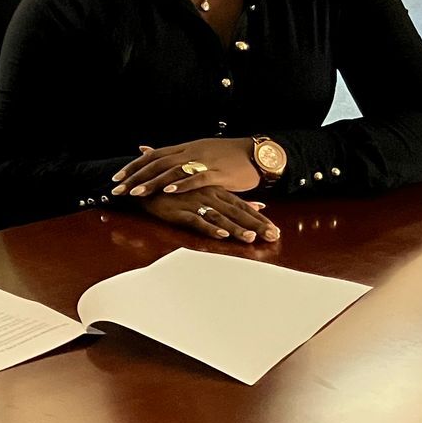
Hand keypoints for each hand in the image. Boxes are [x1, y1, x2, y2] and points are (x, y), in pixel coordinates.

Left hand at [112, 138, 258, 198]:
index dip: (134, 167)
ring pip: (173, 171)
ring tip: (136, 192)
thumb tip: (145, 149)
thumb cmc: (226, 156)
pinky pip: (197, 178)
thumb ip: (171, 154)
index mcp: (185, 148)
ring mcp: (204, 161)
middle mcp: (191, 152)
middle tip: (118, 188)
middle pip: (157, 164)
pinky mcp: (218, 173)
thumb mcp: (195, 151)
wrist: (256, 153)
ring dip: (153, 182)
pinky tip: (168, 190)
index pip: (153, 156)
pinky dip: (181, 184)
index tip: (117, 178)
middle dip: (136, 177)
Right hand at [142, 187, 279, 244]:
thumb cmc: (178, 189)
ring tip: (250, 238)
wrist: (145, 184)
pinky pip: (196, 220)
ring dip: (235, 228)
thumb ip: (233, 199)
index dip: (260, 219)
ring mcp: (194, 203)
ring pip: (219, 217)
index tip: (275, 230)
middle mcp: (209, 195)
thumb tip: (258, 205)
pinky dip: (209, 228)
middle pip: (236, 213)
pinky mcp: (179, 211)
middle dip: (255, 225)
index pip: (243, 206)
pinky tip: (220, 234)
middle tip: (272, 237)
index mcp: (217, 190)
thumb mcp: (208, 190)